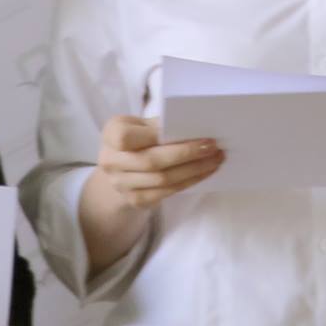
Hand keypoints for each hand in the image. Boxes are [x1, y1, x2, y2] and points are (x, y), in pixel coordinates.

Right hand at [93, 115, 222, 211]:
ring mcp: (121, 184)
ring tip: (215, 160)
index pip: (128, 137)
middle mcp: (110, 160)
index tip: (188, 132)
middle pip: (152, 162)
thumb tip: (194, 129)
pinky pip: (166, 193)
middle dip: (187, 155)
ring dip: (194, 171)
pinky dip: (189, 182)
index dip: (158, 137)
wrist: (121, 165)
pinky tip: (204, 172)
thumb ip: (160, 126)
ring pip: (162, 180)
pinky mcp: (135, 200)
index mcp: (111, 134)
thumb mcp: (142, 125)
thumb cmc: (138, 137)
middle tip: (213, 148)